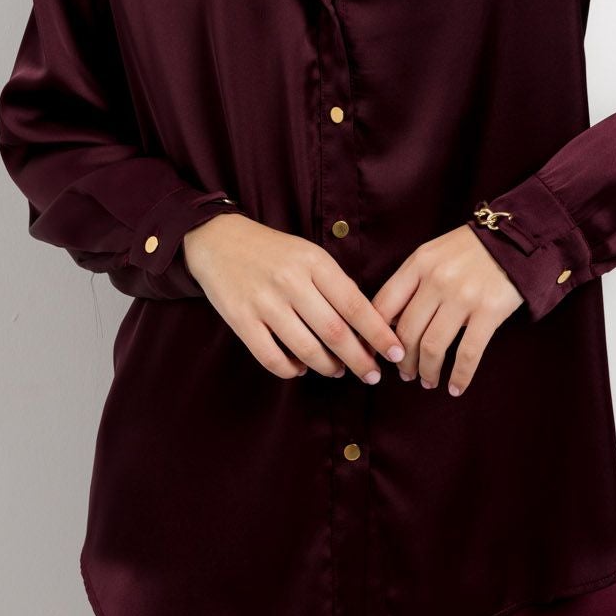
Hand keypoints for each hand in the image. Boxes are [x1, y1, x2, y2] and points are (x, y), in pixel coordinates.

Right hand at [180, 214, 405, 383]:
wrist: (219, 240)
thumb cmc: (274, 252)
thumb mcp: (310, 255)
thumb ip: (336, 285)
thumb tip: (367, 327)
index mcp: (314, 262)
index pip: (355, 304)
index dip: (378, 333)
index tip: (395, 352)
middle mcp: (291, 281)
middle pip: (334, 332)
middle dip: (359, 360)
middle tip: (372, 375)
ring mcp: (264, 302)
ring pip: (306, 349)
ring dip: (328, 367)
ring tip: (337, 371)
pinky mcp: (240, 319)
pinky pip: (272, 358)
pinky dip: (291, 370)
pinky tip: (300, 368)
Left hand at [369, 224, 523, 396]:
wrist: (515, 239)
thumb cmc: (470, 250)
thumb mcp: (433, 254)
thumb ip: (411, 282)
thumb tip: (391, 324)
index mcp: (419, 263)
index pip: (383, 305)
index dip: (374, 336)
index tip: (377, 354)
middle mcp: (437, 279)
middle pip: (406, 332)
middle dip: (402, 361)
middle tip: (405, 373)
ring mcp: (463, 296)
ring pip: (432, 346)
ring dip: (427, 371)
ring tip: (428, 381)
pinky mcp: (489, 311)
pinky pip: (468, 353)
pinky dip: (459, 376)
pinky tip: (455, 387)